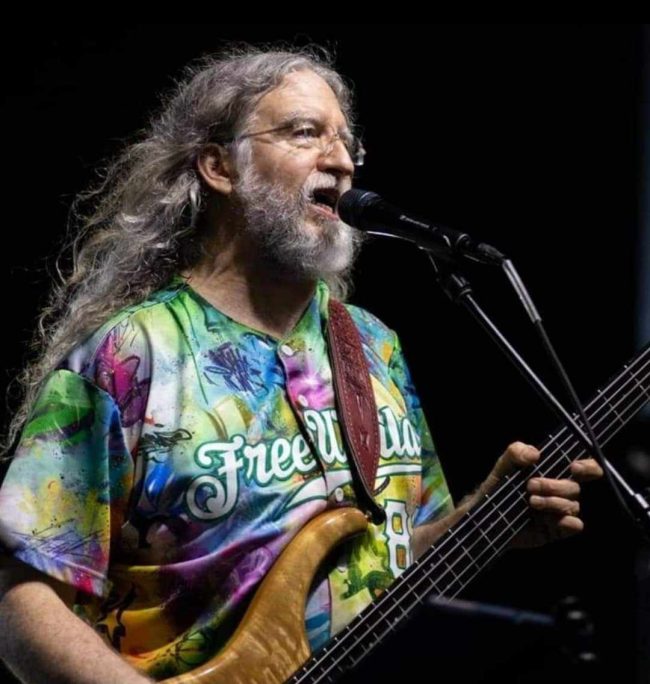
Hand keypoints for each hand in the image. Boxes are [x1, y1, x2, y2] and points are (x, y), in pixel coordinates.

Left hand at [480, 441, 603, 548]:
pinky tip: (549, 520)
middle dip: (554, 486)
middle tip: (530, 485)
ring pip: (573, 506)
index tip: (574, 467)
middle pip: (574, 487)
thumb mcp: (502, 467)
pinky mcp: (556, 529)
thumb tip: (534, 453)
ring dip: (553, 502)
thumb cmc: (496, 489)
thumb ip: (515, 453)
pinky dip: (567, 523)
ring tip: (531, 501)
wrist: (486, 517)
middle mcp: (559, 492)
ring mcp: (559, 511)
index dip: (588, 467)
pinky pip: (574, 526)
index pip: (582, 468)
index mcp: (552, 473)